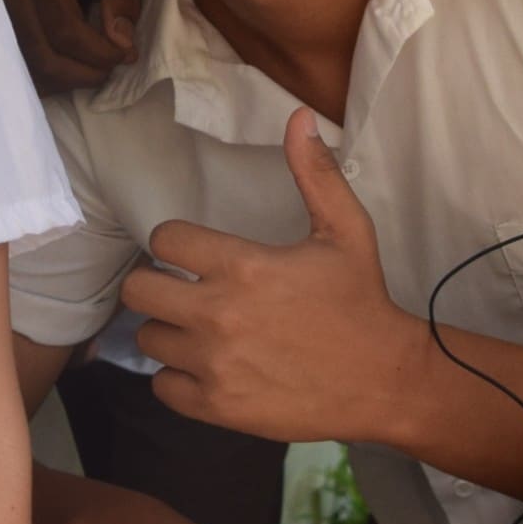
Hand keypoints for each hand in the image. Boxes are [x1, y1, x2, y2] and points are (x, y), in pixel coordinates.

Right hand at [2, 0, 151, 92]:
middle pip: (41, 56)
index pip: (64, 31)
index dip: (99, 53)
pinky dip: (50, 76)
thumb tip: (121, 42)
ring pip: (29, 66)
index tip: (128, 53)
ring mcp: (4, 10)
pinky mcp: (6, 22)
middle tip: (115, 64)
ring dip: (67, 79)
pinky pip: (23, 63)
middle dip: (84, 72)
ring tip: (98, 67)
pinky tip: (76, 69)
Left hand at [124, 111, 415, 446]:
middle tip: (183, 290)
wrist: (385, 379)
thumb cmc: (360, 300)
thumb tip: (299, 117)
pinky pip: (162, 387)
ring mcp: (214, 364)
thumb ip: (314, 174)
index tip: (194, 253)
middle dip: (157, 284)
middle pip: (137, 291)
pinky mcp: (217, 406)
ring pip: (148, 338)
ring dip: (169, 331)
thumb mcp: (346, 230)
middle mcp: (218, 314)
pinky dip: (178, 378)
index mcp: (243, 266)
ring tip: (199, 329)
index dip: (176, 242)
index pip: (164, 239)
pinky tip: (206, 367)